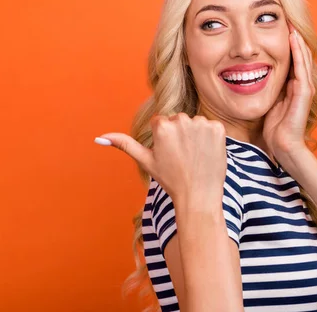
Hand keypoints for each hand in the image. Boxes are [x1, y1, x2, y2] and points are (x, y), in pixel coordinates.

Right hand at [95, 113, 226, 207]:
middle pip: (178, 120)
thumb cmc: (171, 180)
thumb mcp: (145, 161)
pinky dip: (210, 138)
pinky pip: (211, 126)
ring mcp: (201, 124)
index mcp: (162, 126)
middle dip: (179, 134)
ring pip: (195, 123)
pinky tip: (207, 153)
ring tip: (195, 156)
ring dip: (196, 135)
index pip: (161, 122)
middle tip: (182, 157)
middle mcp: (181, 120)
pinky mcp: (218, 128)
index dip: (165, 139)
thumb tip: (99, 137)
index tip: (170, 154)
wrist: (199, 196)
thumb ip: (124, 144)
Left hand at [263, 24, 315, 166]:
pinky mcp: (304, 93)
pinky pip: (301, 69)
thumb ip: (266, 89)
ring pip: (303, 58)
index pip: (290, 60)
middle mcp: (300, 84)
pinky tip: (294, 40)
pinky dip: (298, 53)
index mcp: (292, 86)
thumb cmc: (274, 128)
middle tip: (286, 20)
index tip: (277, 29)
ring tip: (291, 24)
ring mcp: (304, 88)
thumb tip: (252, 77)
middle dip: (293, 39)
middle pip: (299, 56)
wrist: (283, 146)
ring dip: (297, 41)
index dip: (286, 45)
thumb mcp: (268, 102)